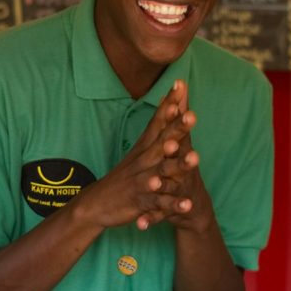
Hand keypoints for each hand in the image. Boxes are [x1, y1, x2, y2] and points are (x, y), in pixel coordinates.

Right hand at [71, 79, 206, 232]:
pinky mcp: (140, 202)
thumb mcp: (139, 150)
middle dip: (177, 128)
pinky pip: (159, 204)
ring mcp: (142, 181)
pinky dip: (173, 205)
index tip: (179, 85)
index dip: (168, 104)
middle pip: (162, 141)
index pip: (157, 121)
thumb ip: (156, 127)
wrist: (96, 203)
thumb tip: (169, 102)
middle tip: (191, 115)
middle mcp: (143, 160)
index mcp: (144, 147)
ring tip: (195, 158)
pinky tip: (188, 203)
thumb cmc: (124, 174)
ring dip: (178, 165)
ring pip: (162, 171)